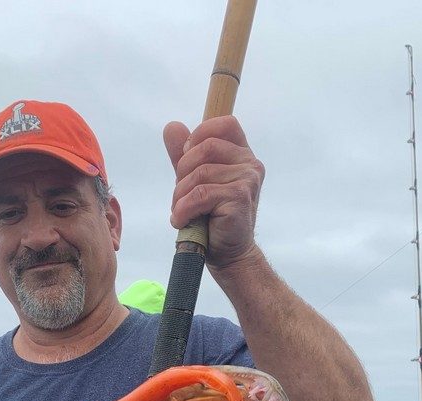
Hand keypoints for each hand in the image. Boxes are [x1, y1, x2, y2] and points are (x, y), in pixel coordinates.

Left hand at [163, 115, 264, 270]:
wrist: (229, 254)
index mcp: (242, 154)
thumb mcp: (196, 182)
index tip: (187, 159)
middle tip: (180, 197)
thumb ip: (184, 155)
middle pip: (205, 147)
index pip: (224, 124)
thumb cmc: (213, 219)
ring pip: (199, 174)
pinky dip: (183, 209)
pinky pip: (200, 194)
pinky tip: (182, 221)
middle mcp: (250, 163)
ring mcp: (248, 179)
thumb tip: (172, 126)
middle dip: (182, 172)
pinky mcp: (240, 197)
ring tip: (181, 213)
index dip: (200, 135)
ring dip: (180, 196)